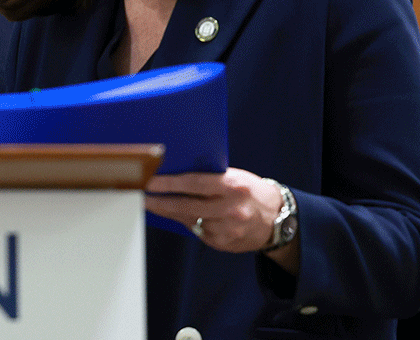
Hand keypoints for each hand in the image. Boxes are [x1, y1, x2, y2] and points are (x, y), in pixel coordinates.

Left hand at [144, 167, 282, 253]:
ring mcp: (226, 229)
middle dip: (159, 201)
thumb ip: (209, 178)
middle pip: (185, 206)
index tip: (149, 182)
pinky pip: (197, 232)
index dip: (168, 183)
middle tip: (141, 196)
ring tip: (154, 204)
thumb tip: (175, 177)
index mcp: (232, 186)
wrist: (277, 218)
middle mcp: (229, 209)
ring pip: (188, 220)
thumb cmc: (251, 192)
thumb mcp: (235, 177)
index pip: (193, 183)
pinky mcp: (223, 243)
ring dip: (170, 212)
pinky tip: (179, 216)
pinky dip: (187, 223)